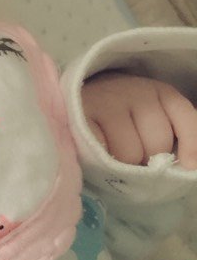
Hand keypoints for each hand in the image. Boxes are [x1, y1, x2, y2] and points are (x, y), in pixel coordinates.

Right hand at [81, 71, 196, 168]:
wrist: (74, 99)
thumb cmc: (120, 117)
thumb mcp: (152, 120)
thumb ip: (177, 138)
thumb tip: (192, 166)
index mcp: (160, 93)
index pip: (186, 119)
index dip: (191, 146)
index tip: (190, 167)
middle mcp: (137, 91)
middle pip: (158, 144)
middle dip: (147, 159)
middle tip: (131, 154)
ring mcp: (107, 101)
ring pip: (130, 153)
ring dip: (122, 163)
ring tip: (111, 153)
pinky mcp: (82, 115)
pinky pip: (102, 153)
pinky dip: (100, 159)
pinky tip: (94, 150)